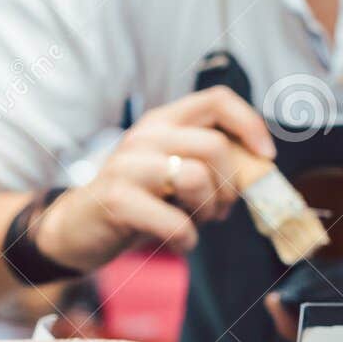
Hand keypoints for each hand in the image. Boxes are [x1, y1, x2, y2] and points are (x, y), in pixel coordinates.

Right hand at [33, 87, 275, 272]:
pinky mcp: (117, 201)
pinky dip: (187, 239)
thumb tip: (258, 171)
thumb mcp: (173, 172)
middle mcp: (145, 136)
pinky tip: (178, 241)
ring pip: (197, 178)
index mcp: (163, 122)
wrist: (77, 229)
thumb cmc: (138, 202)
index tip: (265, 157)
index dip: (250, 125)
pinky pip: (176, 223)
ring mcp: (128, 166)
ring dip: (209, 211)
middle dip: (230, 186)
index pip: (217, 100)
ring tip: (196, 222)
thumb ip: (209, 163)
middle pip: (215, 147)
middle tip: (220, 209)